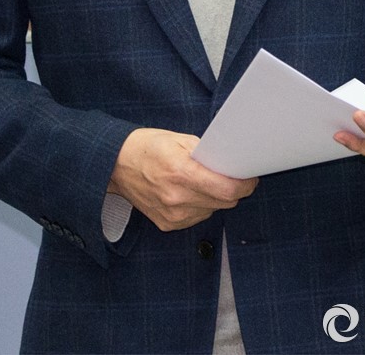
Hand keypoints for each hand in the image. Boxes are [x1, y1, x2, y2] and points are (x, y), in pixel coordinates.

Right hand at [108, 127, 258, 231]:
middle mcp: (177, 198)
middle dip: (233, 189)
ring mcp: (172, 215)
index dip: (245, 184)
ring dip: (216, 198)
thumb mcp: (178, 139)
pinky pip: (198, 217)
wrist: (115, 165)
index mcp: (181, 172)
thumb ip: (206, 152)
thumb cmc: (147, 147)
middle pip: (225, 202)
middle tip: (230, 175)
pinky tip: (189, 192)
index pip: (227, 189)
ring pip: (213, 211)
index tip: (249, 177)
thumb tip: (230, 162)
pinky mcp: (168, 225)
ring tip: (203, 181)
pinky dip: (201, 206)